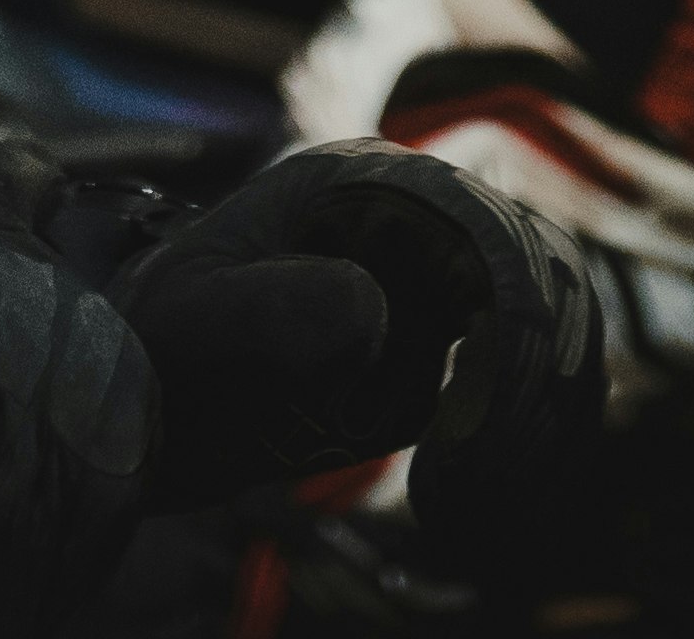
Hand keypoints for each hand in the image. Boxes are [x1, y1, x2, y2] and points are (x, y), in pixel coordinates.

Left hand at [118, 138, 603, 511]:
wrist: (140, 404)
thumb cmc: (158, 346)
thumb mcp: (195, 324)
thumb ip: (272, 311)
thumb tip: (373, 313)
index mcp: (369, 186)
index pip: (489, 236)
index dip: (506, 328)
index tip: (466, 424)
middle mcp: (419, 222)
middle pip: (542, 283)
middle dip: (527, 391)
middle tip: (467, 488)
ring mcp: (437, 283)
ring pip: (552, 332)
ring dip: (538, 423)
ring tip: (468, 506)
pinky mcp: (440, 349)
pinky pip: (523, 382)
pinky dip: (523, 444)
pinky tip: (464, 507)